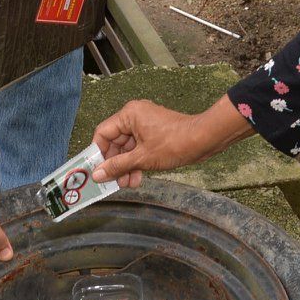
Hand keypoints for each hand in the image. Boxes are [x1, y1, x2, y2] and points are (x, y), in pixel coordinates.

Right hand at [91, 96, 254, 186]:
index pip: (103, 133)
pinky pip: (139, 149)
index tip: (96, 171)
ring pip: (127, 148)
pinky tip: (136, 179)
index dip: (98, 153)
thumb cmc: (174, 144)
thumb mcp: (142, 158)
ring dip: (126, 166)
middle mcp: (135, 116)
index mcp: (129, 114)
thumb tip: (97, 174)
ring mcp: (146, 125)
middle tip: (112, 182)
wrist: (204, 140)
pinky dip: (136, 163)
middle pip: (115, 142)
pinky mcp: (155, 134)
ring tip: (126, 184)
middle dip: (114, 164)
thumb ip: (117, 166)